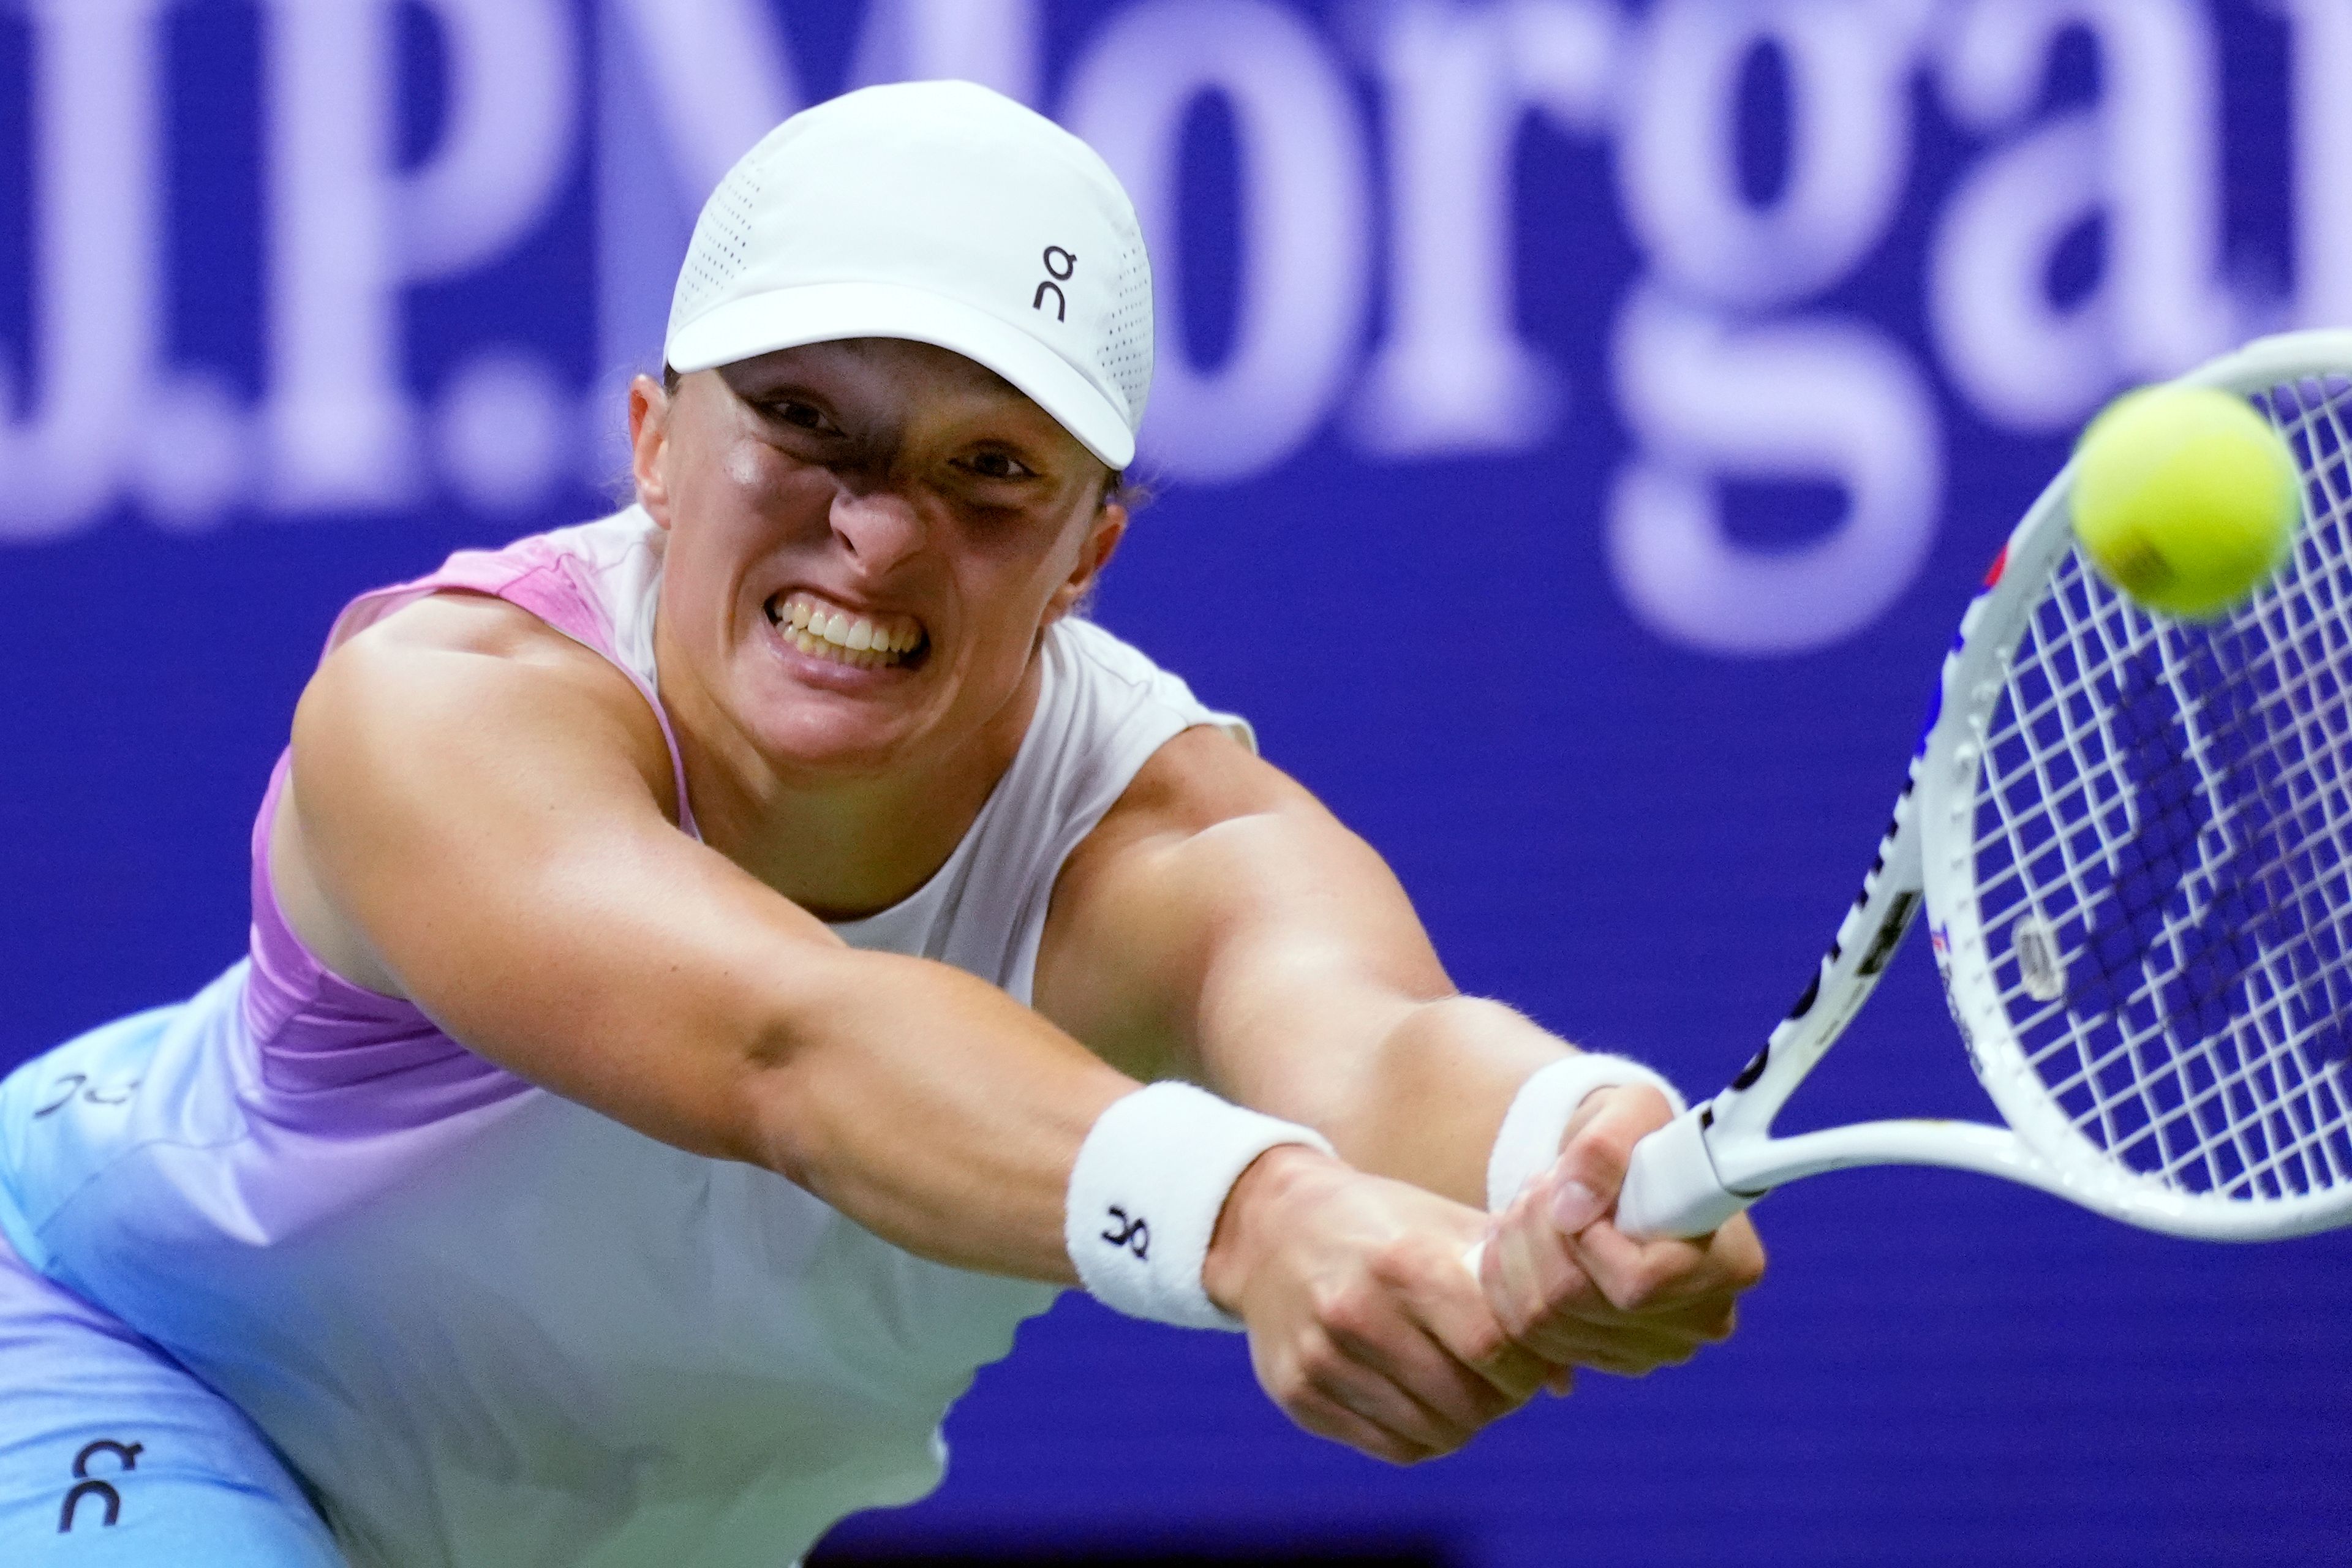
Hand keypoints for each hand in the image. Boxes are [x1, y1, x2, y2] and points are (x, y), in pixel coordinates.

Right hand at [1203, 1145, 1564, 1464]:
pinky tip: (1420, 1397)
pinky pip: (1390, 1445)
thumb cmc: (1383, 1225)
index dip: (1525, 1363)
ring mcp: (1321, 1357)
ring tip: (1461, 1384)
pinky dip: (1421, 1433)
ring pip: (1433, 1433)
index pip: (1493, 1346)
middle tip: (1500, 1379)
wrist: (1272, 1226)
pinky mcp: (1297, 1393)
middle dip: (1500, 1399)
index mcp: (1403, 1261)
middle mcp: (1356, 1310)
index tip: (1527, 1356)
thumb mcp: (1449, 1228)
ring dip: (1463, 1420)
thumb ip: (1516, 1287)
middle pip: (1467, 1401)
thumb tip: (1566, 1381)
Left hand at [1478, 1084, 1765, 1383]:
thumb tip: (1571, 1207)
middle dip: (1538, 1237)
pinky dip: (1505, 1289)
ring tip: (1521, 1209)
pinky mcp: (1609, 1358)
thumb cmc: (1639, 1136)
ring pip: (1546, 1327)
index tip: (1570, 1194)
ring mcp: (1654, 1348)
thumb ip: (1604, 1146)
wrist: (1622, 1172)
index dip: (1588, 1240)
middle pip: (1582, 1306)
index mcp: (1731, 1263)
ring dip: (1514, 1258)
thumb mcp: (1631, 1110)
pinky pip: (1529, 1341)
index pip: (1641, 1283)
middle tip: (1533, 1189)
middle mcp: (1703, 1320)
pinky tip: (1512, 1246)